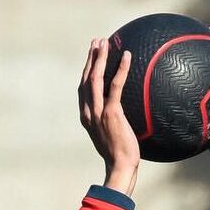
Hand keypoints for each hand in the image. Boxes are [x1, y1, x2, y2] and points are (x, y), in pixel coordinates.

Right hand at [78, 38, 139, 195]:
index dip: (87, 69)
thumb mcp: (110, 136)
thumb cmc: (119, 155)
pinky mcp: (111, 113)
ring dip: (100, 58)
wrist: (120, 167)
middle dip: (91, 58)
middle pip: (86, 78)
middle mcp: (88, 112)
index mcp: (86, 116)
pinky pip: (115, 86)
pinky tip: (126, 56)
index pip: (83, 88)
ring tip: (105, 42)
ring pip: (95, 78)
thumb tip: (119, 116)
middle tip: (97, 41)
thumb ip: (110, 123)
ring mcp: (98, 112)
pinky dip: (120, 69)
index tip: (93, 56)